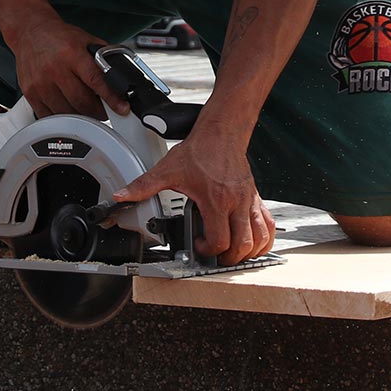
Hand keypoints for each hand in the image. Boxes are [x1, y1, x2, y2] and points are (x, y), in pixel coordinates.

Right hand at [8, 15, 126, 118]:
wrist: (30, 32)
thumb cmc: (59, 37)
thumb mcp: (86, 40)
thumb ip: (102, 59)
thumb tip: (121, 78)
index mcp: (72, 54)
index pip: (95, 80)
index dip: (111, 97)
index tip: (122, 108)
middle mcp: (55, 69)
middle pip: (81, 101)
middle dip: (98, 111)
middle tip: (105, 110)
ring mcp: (40, 83)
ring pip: (67, 112)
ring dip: (82, 115)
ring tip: (87, 108)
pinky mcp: (30, 94)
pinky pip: (50, 116)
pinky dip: (63, 118)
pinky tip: (69, 109)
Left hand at [113, 129, 274, 265]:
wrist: (222, 132)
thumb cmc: (200, 151)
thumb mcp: (167, 169)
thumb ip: (143, 185)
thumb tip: (122, 195)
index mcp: (216, 200)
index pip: (219, 240)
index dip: (208, 250)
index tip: (198, 246)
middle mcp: (237, 203)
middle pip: (243, 245)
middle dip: (229, 258)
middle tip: (216, 256)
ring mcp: (249, 201)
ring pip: (261, 237)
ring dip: (249, 252)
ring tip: (235, 254)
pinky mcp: (255, 197)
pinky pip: (269, 224)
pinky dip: (264, 239)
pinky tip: (254, 243)